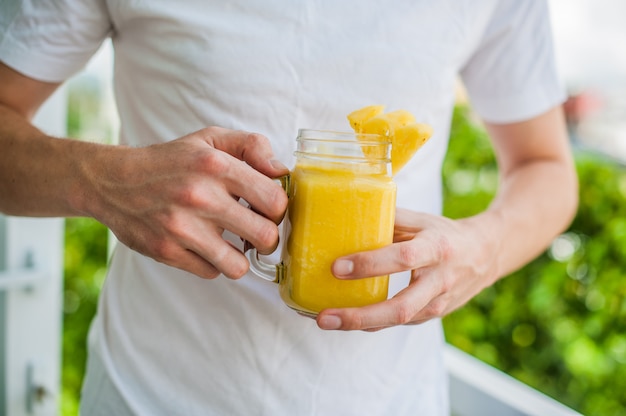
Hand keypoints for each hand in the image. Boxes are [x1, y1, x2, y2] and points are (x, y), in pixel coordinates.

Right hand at [83, 127, 288, 278]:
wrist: (113, 181)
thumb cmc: (172, 161)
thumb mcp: (210, 138)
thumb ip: (252, 146)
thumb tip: (282, 171)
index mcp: (215, 165)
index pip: (275, 200)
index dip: (278, 208)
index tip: (268, 208)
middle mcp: (199, 196)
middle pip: (266, 236)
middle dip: (268, 237)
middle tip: (257, 231)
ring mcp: (181, 228)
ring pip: (239, 265)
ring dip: (241, 257)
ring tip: (233, 244)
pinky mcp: (166, 252)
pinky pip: (211, 273)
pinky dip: (213, 263)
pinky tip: (204, 246)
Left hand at [316, 208, 498, 330]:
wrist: (485, 255)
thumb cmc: (444, 234)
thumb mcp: (421, 220)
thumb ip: (388, 218)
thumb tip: (345, 214)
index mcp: (436, 248)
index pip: (403, 258)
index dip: (370, 264)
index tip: (337, 267)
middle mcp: (439, 280)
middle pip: (400, 308)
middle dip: (360, 315)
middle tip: (325, 316)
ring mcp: (437, 303)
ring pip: (397, 321)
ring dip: (359, 323)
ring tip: (325, 320)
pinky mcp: (432, 316)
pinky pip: (397, 323)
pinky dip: (370, 322)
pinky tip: (344, 318)